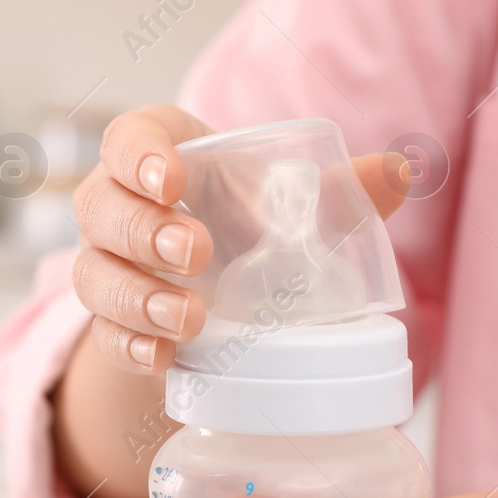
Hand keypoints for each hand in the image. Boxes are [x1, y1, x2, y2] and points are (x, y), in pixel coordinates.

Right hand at [72, 105, 410, 373]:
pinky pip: (102, 336)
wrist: (219, 285)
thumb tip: (403, 173)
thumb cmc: (249, 221)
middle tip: (195, 251)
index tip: (172, 180)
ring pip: (94, 275)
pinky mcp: (111, 323)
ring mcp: (106, 266)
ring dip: (137, 296)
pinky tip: (163, 358)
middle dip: (143, 229)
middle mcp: (116, 205)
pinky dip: (130, 347)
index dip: (140, 155)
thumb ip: (342, 192)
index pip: (128, 139)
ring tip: (190, 318)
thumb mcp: (291, 205)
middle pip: (101, 208)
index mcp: (157, 156)